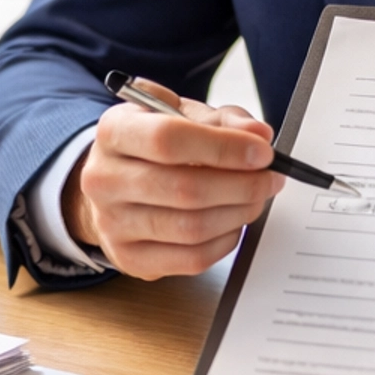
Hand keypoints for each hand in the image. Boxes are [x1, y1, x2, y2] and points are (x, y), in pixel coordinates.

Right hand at [63, 80, 283, 278]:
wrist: (115, 183)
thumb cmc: (155, 145)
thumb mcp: (183, 115)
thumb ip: (224, 121)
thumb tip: (259, 136)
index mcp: (113, 132)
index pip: (168, 139)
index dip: (223, 147)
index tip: (262, 152)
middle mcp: (103, 179)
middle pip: (184, 188)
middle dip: (242, 185)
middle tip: (271, 178)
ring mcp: (112, 224)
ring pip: (191, 228)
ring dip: (238, 213)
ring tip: (257, 198)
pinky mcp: (129, 258)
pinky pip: (191, 258)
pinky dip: (225, 241)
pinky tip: (234, 222)